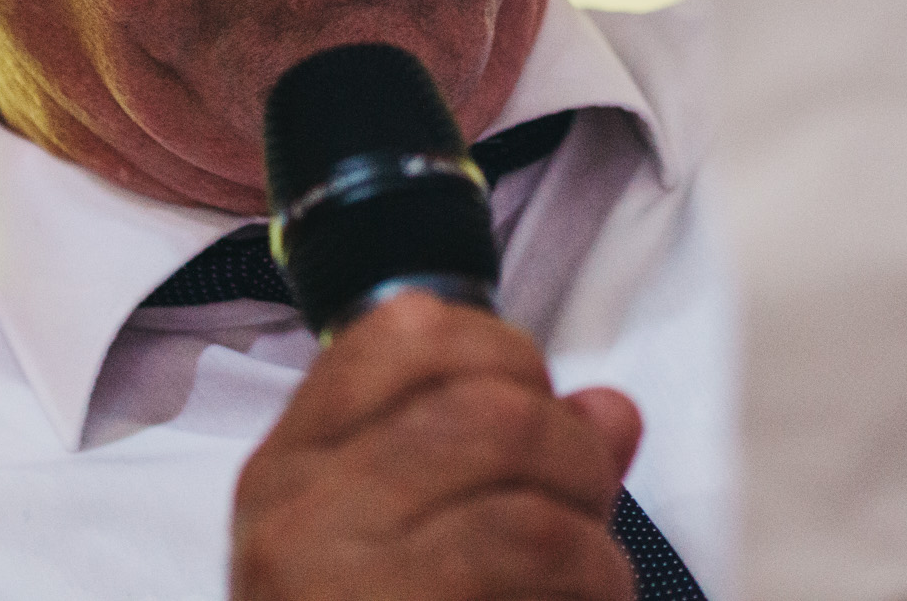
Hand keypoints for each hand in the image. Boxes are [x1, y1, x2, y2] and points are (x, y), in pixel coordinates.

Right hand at [230, 291, 641, 600]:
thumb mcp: (432, 560)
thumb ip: (520, 475)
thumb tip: (612, 410)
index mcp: (293, 470)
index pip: (401, 330)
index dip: (503, 354)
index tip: (537, 417)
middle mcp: (295, 504)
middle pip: (479, 388)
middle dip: (570, 445)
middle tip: (584, 515)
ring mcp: (328, 566)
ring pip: (507, 439)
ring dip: (587, 509)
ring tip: (591, 577)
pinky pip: (524, 537)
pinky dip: (592, 571)